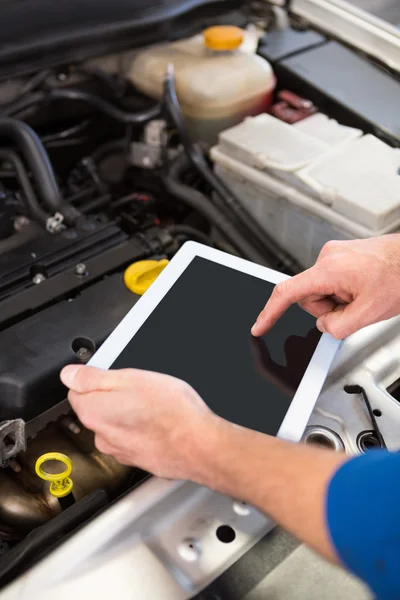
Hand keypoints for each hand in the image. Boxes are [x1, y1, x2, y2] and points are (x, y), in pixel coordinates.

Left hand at [60, 365, 216, 480]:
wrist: (199, 445)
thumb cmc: (171, 412)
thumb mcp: (131, 378)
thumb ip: (94, 377)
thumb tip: (69, 375)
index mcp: (94, 413)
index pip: (76, 391)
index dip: (96, 379)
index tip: (116, 377)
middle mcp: (102, 437)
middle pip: (96, 409)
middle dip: (113, 397)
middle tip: (141, 389)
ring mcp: (119, 452)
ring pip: (115, 425)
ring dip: (128, 414)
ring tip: (155, 406)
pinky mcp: (137, 460)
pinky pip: (131, 439)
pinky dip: (141, 431)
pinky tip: (160, 423)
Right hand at [252, 235, 399, 339]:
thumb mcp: (369, 313)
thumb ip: (338, 327)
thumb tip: (324, 327)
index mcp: (328, 270)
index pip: (287, 293)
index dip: (270, 313)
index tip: (260, 326)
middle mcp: (328, 257)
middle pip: (308, 296)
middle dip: (327, 308)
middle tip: (354, 308)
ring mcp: (335, 254)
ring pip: (322, 290)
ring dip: (338, 300)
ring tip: (363, 296)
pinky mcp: (343, 255)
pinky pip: (332, 281)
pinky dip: (344, 290)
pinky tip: (363, 288)